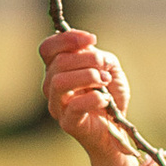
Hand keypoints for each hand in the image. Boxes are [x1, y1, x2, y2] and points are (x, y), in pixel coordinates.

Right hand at [42, 29, 137, 162]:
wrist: (117, 126)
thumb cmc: (110, 95)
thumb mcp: (110, 68)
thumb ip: (100, 56)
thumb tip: (91, 50)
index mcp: (57, 69)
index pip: (48, 48)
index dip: (67, 39)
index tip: (92, 39)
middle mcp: (51, 86)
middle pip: (58, 62)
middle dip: (87, 59)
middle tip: (105, 67)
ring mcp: (57, 105)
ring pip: (59, 82)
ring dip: (88, 76)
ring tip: (105, 80)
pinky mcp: (68, 122)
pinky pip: (74, 106)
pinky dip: (94, 98)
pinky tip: (106, 99)